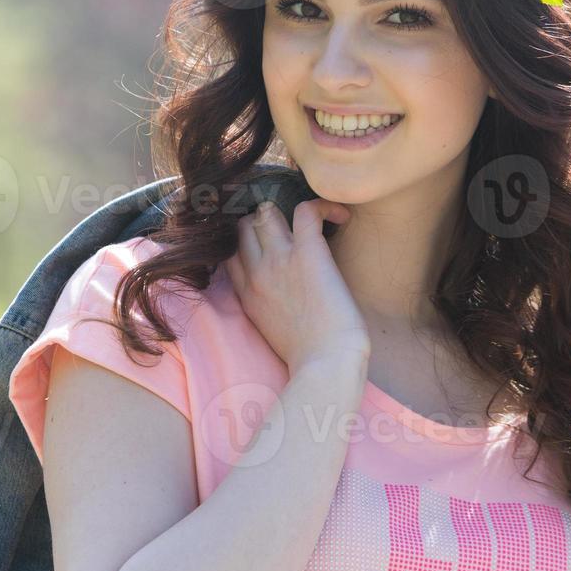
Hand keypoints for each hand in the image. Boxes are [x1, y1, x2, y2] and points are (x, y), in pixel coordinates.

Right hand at [226, 198, 369, 374]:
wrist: (326, 365)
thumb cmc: (308, 356)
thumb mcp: (269, 331)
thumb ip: (263, 306)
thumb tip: (278, 292)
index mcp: (246, 294)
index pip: (230, 252)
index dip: (245, 241)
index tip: (267, 243)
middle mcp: (256, 272)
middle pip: (243, 226)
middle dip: (261, 220)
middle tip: (291, 227)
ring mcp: (279, 260)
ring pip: (266, 212)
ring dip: (286, 210)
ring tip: (312, 221)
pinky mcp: (308, 253)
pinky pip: (307, 209)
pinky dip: (324, 205)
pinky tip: (340, 215)